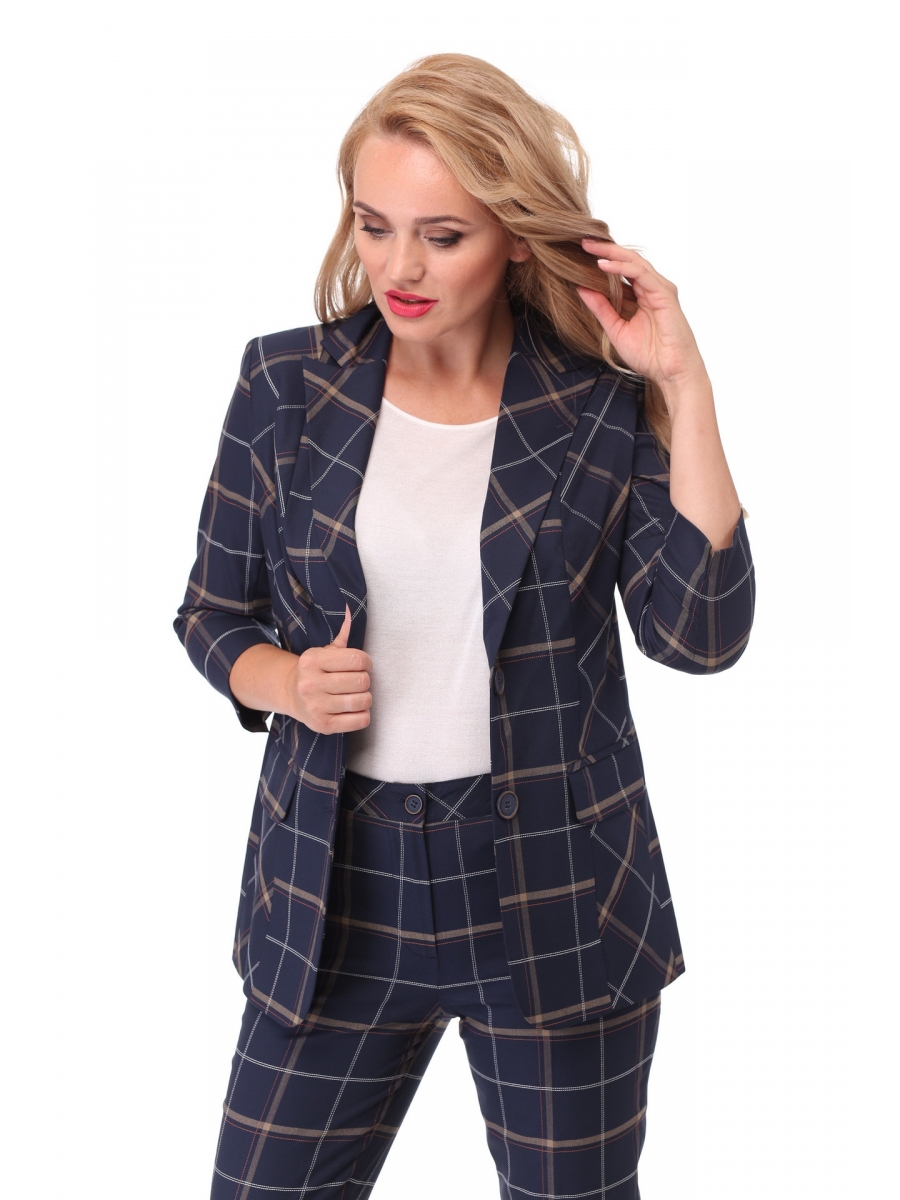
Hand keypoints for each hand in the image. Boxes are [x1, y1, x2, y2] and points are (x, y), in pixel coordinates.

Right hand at [289, 605, 372, 733]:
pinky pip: (360, 720)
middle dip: (365, 680)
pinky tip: (353, 709)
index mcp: (312, 660)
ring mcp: (316, 707)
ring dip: (365, 698)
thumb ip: (342, 634)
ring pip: (363, 701)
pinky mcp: (323, 725)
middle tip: (357, 681)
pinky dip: (363, 715)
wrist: (291, 695)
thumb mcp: (324, 651)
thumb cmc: (316, 671)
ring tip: (356, 695)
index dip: (366, 662)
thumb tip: (350, 610)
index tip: (363, 665)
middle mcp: (311, 684)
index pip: (357, 660)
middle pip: (361, 681)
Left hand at [576, 240, 706, 395]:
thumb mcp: (616, 329)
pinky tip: (603, 265)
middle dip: (604, 249)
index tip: (579, 254)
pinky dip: (621, 268)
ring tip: (589, 247)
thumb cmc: (650, 356)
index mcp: (642, 295)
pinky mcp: (664, 294)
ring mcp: (660, 289)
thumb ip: (600, 308)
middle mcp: (652, 288)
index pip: (621, 270)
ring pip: (634, 262)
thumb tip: (580, 288)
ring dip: (610, 253)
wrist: (671, 372)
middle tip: (582, 241)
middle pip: (627, 260)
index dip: (602, 259)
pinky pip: (640, 274)